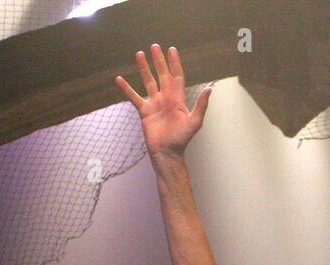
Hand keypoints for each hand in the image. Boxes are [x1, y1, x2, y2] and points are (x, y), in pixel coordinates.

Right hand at [115, 43, 211, 158]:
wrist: (167, 153)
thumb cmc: (182, 139)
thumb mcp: (194, 122)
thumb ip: (201, 105)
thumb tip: (210, 89)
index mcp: (178, 99)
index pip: (177, 76)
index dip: (175, 63)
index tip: (171, 50)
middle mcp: (166, 98)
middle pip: (162, 75)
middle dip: (159, 61)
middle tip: (154, 46)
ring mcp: (154, 104)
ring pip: (148, 81)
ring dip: (144, 68)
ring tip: (139, 54)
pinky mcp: (144, 111)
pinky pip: (134, 96)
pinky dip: (126, 88)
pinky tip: (119, 79)